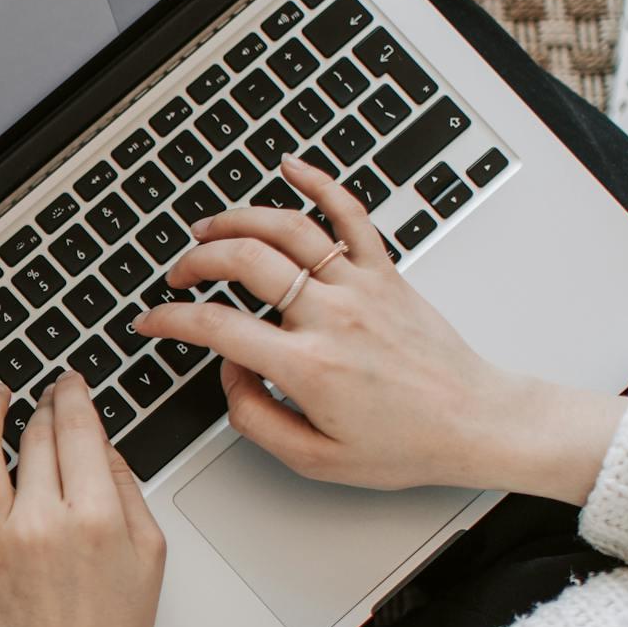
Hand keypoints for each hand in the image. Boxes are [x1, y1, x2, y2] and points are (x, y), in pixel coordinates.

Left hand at [0, 372, 175, 626]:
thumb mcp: (149, 552)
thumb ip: (126, 487)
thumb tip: (99, 442)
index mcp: (94, 515)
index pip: (76, 427)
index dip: (71, 393)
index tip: (69, 383)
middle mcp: (41, 522)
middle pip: (35, 436)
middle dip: (41, 406)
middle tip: (43, 397)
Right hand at [136, 156, 625, 502]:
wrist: (477, 423)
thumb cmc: (406, 444)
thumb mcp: (315, 459)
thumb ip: (256, 418)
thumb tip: (230, 374)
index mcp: (310, 366)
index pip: (217, 328)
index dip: (169, 321)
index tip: (150, 321)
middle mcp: (333, 316)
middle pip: (245, 262)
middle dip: (195, 262)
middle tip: (178, 277)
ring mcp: (362, 287)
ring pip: (288, 229)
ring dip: (238, 220)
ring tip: (208, 228)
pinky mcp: (387, 273)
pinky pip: (350, 214)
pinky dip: (319, 182)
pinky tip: (291, 166)